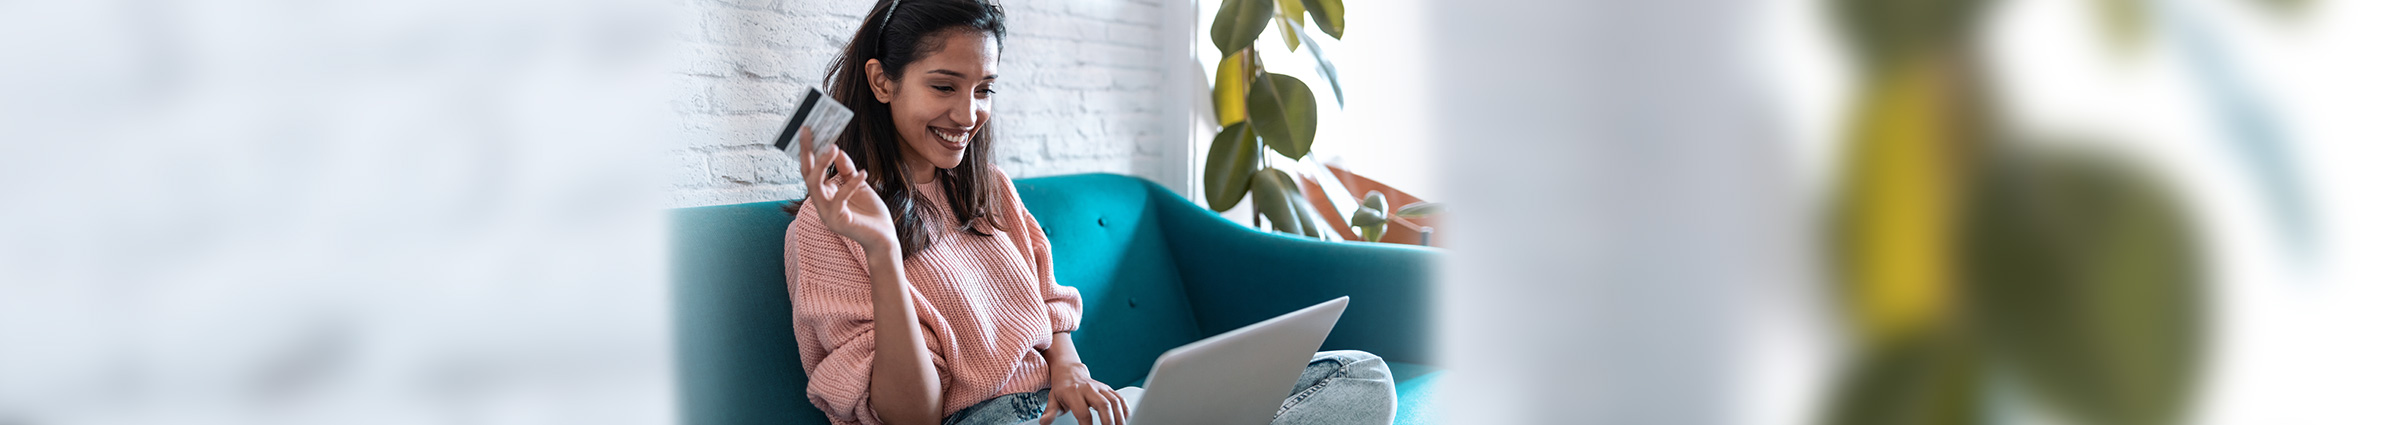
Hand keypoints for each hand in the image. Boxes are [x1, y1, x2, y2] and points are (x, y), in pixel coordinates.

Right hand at [797, 128, 899, 255]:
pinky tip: (863, 173)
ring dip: (823, 164)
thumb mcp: (859, 184)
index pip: (810, 170)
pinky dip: (851, 184)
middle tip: (810, 131)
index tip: (807, 130)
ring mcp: (827, 214)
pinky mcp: (838, 222)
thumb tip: (837, 150)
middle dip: (807, 152)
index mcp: (824, 195)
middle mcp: (821, 204)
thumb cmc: (870, 212)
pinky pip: (840, 199)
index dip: (807, 151)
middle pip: (807, 175)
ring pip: (815, 186)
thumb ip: (846, 170)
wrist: (884, 236)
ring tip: (833, 147)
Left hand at [1040, 362, 1125, 424]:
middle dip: (1108, 421)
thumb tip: (1044, 422)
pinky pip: (1119, 398)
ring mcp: (1100, 387)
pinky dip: (1125, 409)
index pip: (1082, 412)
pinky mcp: (1108, 388)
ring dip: (1119, 416)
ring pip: (1114, 401)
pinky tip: (1125, 419)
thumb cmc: (1062, 388)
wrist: (1070, 372)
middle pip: (1103, 405)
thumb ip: (1050, 412)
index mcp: (1073, 392)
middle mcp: (1088, 388)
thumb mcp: (1053, 399)